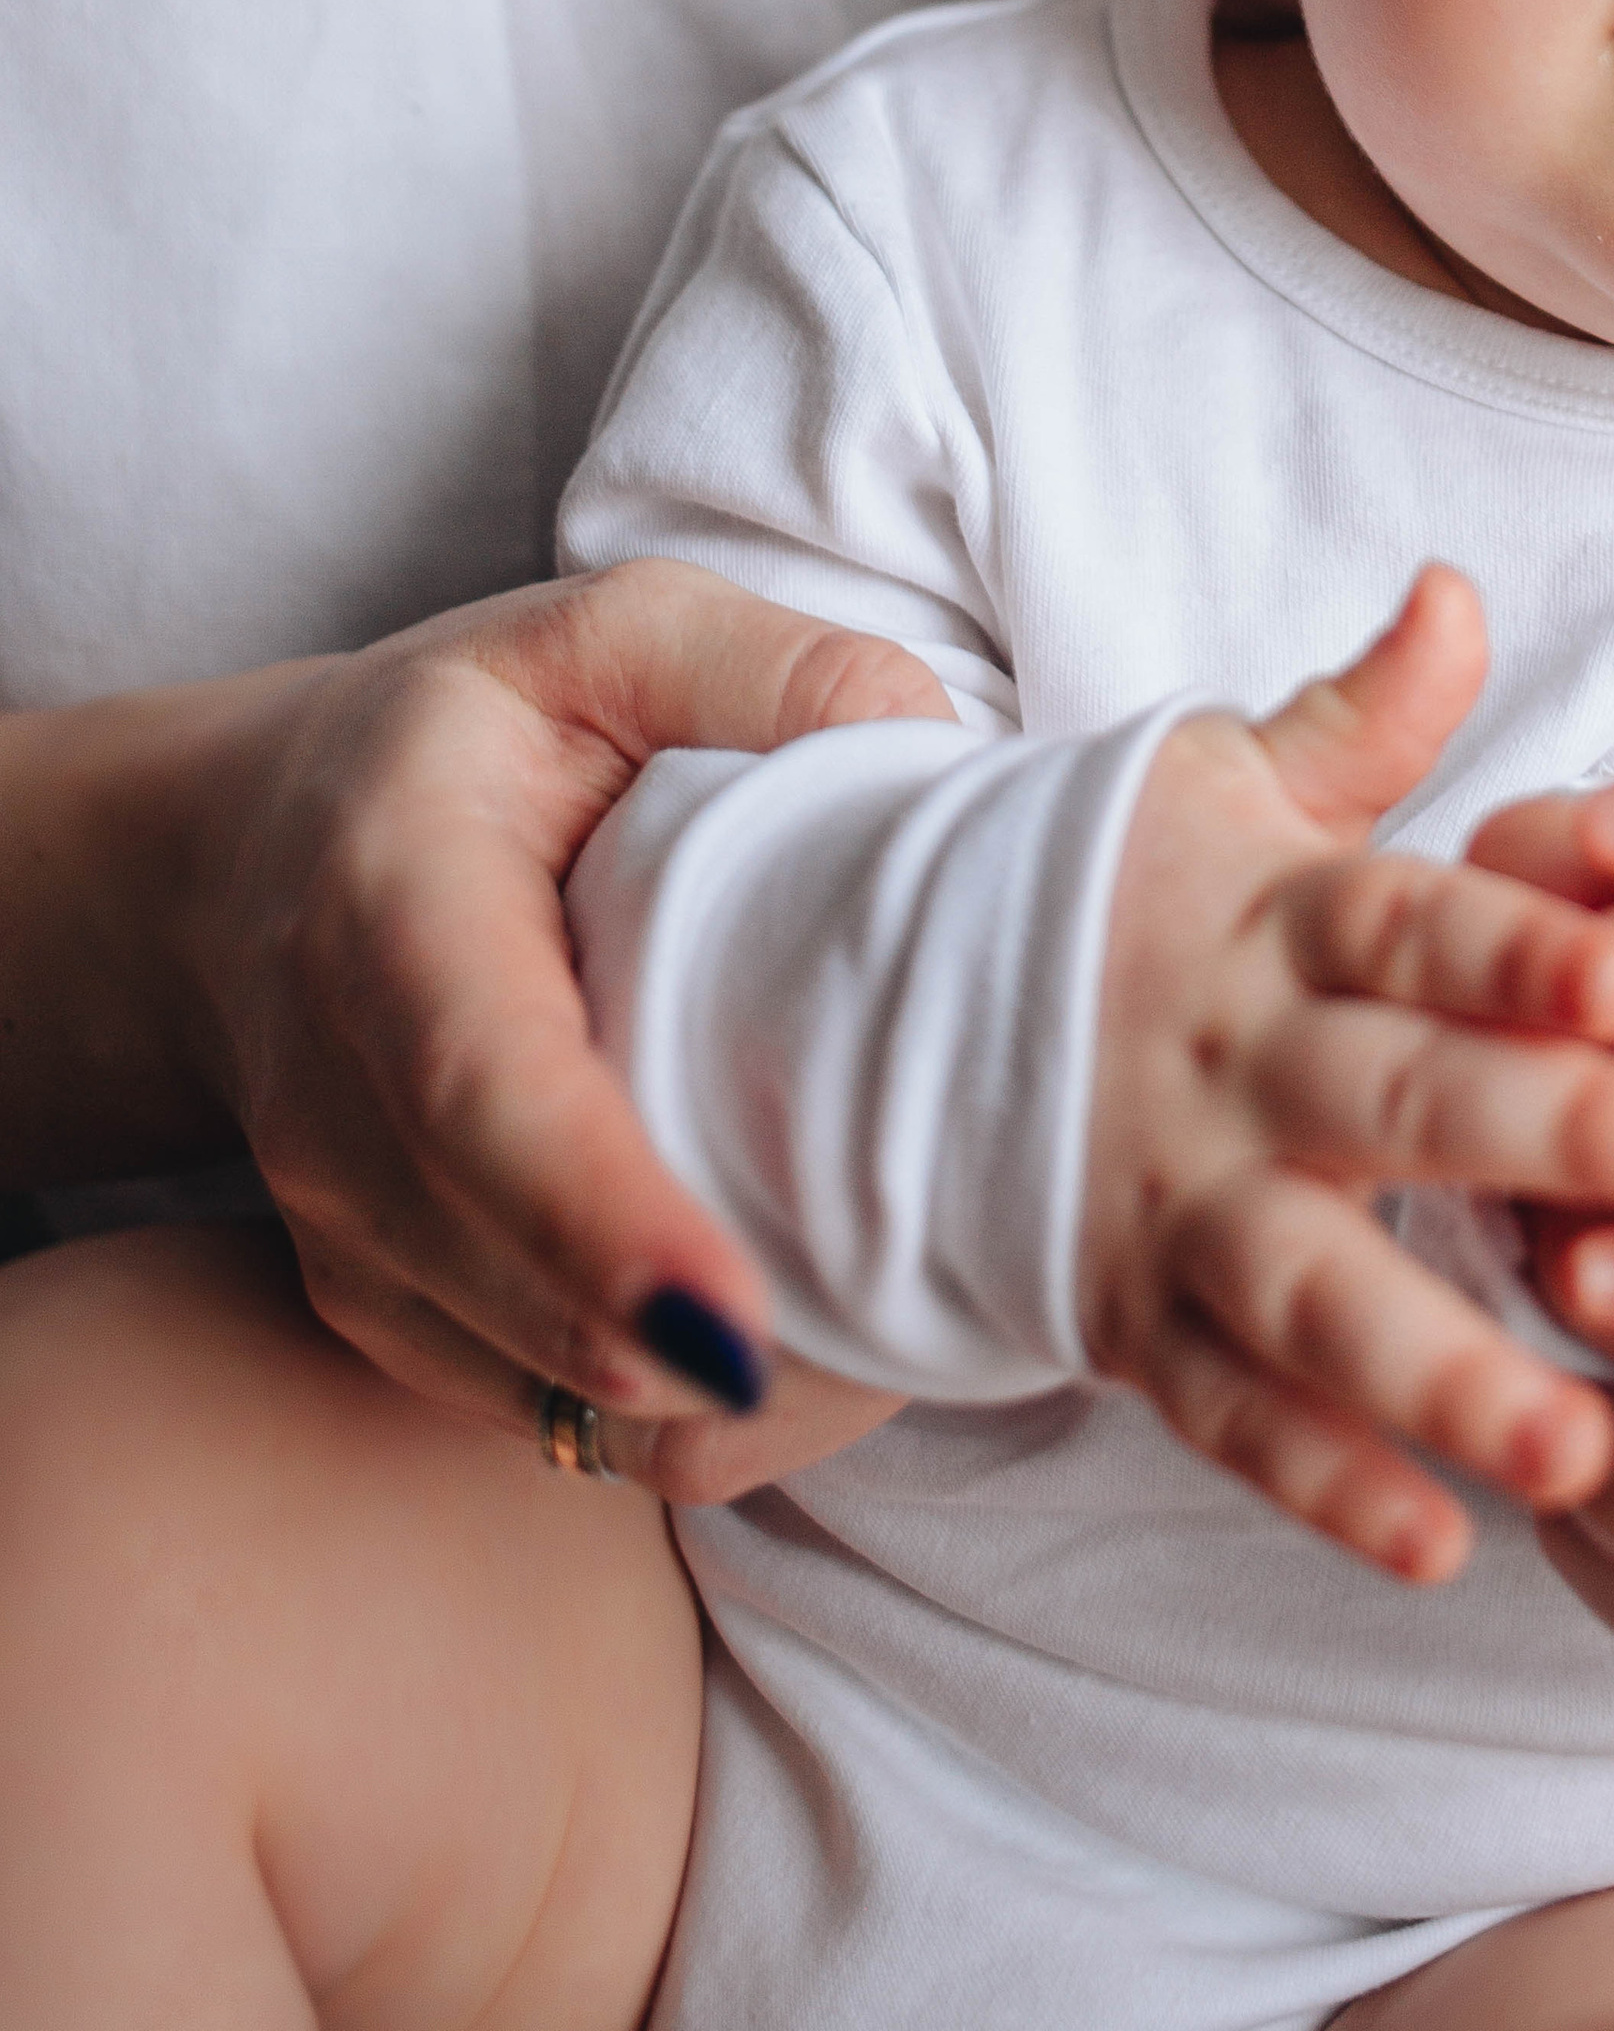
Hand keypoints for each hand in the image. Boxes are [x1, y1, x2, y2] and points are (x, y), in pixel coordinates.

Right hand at [173, 559, 955, 1497]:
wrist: (254, 861)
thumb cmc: (478, 740)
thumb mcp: (613, 636)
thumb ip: (768, 672)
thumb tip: (925, 752)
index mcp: (393, 902)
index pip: (481, 1092)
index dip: (601, 1219)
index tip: (730, 1326)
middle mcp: (334, 1091)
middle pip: (501, 1269)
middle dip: (683, 1354)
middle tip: (881, 1365)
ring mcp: (340, 1222)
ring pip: (521, 1372)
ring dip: (689, 1394)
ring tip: (870, 1346)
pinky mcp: (377, 1303)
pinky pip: (526, 1406)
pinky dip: (654, 1411)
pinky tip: (788, 1350)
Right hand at [1083, 567, 1613, 1577]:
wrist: (904, 1000)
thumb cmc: (1142, 888)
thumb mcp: (1230, 780)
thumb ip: (1365, 714)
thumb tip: (1460, 593)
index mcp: (1278, 918)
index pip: (1411, 925)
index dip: (1518, 944)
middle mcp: (1233, 1059)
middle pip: (1396, 1099)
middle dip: (1551, 1132)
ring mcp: (1177, 1197)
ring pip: (1311, 1287)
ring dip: (1441, 1366)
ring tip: (1576, 1441)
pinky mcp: (1135, 1319)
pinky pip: (1230, 1414)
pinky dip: (1323, 1483)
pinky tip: (1436, 1545)